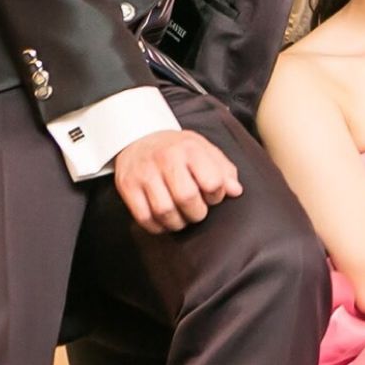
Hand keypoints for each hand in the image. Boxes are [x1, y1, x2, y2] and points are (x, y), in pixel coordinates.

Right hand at [114, 130, 241, 233]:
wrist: (140, 137)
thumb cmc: (177, 148)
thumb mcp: (204, 149)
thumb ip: (223, 169)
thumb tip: (236, 191)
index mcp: (190, 148)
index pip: (212, 181)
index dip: (217, 196)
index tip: (212, 196)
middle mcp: (166, 159)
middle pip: (186, 198)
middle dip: (197, 213)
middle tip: (197, 211)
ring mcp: (145, 173)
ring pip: (164, 211)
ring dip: (177, 223)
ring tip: (182, 217)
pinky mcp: (127, 186)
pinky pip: (144, 218)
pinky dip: (157, 227)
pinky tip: (164, 220)